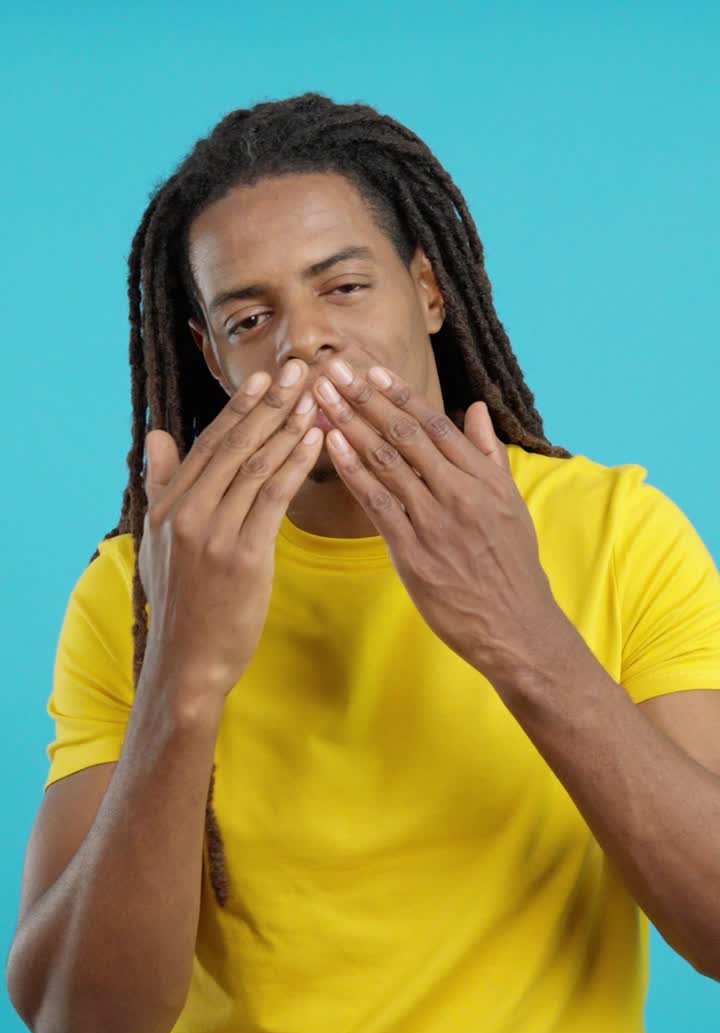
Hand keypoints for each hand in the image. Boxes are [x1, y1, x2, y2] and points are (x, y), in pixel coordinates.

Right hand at [140, 360, 322, 699]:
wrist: (188, 661)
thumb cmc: (183, 603)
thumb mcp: (157, 541)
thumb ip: (161, 485)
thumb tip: (157, 437)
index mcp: (168, 506)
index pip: (207, 444)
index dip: (239, 409)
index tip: (265, 378)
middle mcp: (186, 513)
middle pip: (233, 446)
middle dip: (270, 405)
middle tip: (300, 370)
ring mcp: (212, 534)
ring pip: (255, 466)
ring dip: (289, 427)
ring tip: (317, 397)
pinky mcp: (242, 556)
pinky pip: (273, 498)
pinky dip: (296, 465)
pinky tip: (318, 441)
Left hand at [313, 359, 564, 682]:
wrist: (515, 626)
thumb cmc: (512, 566)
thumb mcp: (511, 503)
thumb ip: (488, 454)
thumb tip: (474, 409)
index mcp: (482, 478)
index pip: (434, 425)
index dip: (399, 395)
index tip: (370, 370)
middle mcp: (459, 492)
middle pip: (404, 435)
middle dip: (364, 399)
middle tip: (332, 370)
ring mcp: (435, 521)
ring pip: (386, 462)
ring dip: (349, 425)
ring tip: (320, 397)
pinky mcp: (414, 552)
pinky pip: (377, 503)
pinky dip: (352, 471)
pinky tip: (330, 446)